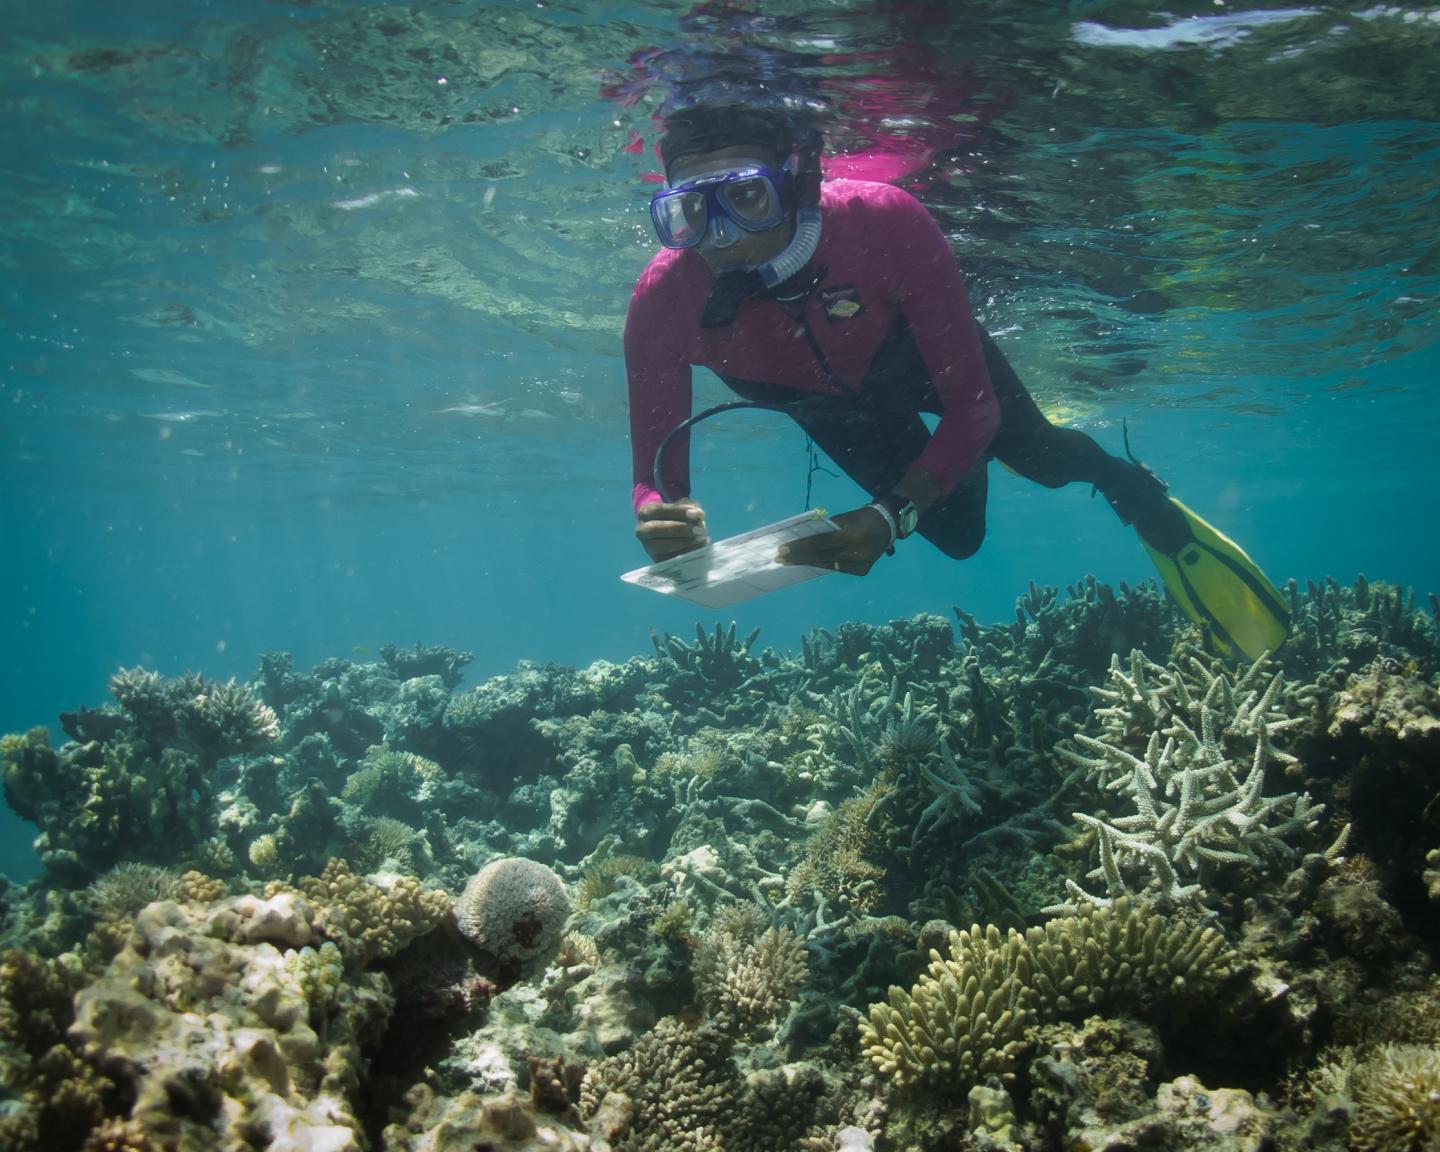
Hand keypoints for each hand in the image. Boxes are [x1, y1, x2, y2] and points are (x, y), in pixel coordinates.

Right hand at [636, 498, 708, 561]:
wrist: (670, 531)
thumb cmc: (678, 516)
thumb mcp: (683, 506)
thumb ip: (690, 507)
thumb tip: (698, 515)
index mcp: (645, 512)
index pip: (657, 510)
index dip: (677, 512)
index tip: (697, 513)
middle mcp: (642, 530)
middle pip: (655, 529)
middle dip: (679, 529)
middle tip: (700, 530)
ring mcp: (648, 547)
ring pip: (660, 547)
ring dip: (684, 543)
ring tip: (702, 538)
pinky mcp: (656, 560)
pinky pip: (669, 559)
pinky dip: (687, 553)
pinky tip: (701, 547)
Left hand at [775, 504, 892, 575]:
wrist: (887, 524)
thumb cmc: (860, 517)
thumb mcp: (843, 519)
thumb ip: (825, 530)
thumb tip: (802, 540)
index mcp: (852, 535)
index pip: (820, 543)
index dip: (800, 548)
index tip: (782, 550)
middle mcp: (857, 552)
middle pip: (822, 557)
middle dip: (799, 558)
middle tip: (780, 558)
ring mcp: (861, 563)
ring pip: (828, 565)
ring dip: (807, 563)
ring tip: (789, 562)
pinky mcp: (862, 570)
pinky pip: (837, 568)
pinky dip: (822, 564)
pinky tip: (807, 563)